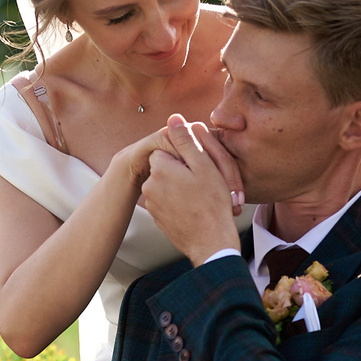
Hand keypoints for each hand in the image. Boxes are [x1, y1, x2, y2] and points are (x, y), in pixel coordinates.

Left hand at [109, 117, 243, 206]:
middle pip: (166, 167)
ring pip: (167, 184)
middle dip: (182, 171)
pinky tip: (194, 209)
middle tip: (204, 184)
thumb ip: (185, 141)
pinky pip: (168, 201)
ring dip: (180, 187)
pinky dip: (179, 202)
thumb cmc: (212, 203)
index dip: (185, 157)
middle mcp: (149, 185)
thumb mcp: (204, 166)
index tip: (200, 168)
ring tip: (200, 198)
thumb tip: (173, 118)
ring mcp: (152, 204)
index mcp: (159, 168)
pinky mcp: (157, 218)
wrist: (210, 242)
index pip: (167, 150)